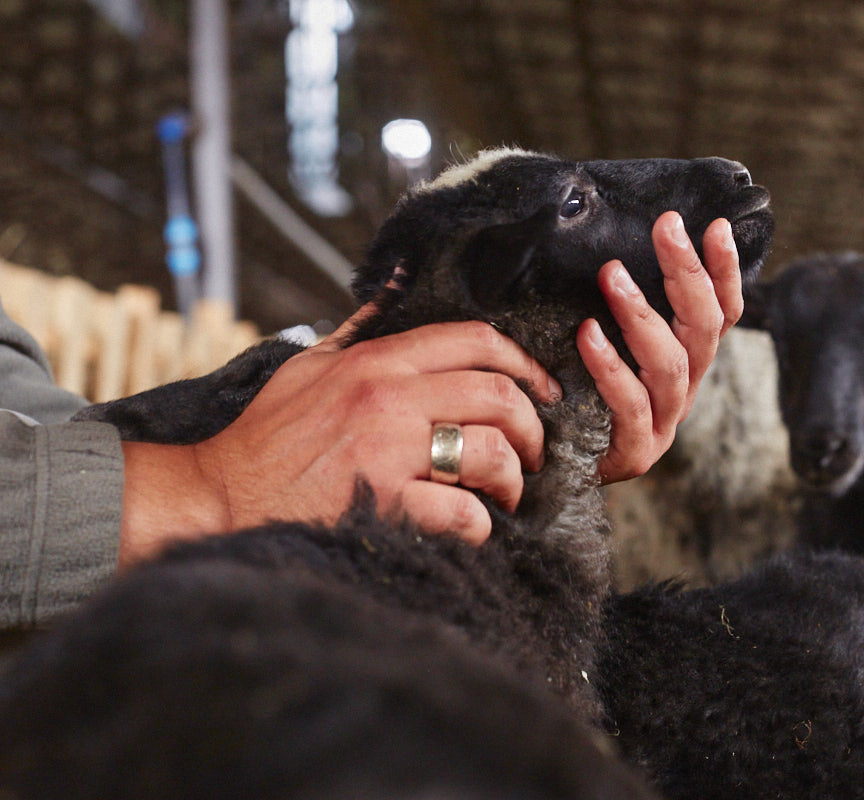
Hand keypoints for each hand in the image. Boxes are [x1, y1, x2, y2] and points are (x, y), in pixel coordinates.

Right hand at [118, 312, 559, 567]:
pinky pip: (463, 513)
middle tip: (531, 451)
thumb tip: (395, 291)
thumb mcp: (308, 364)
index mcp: (374, 361)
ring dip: (512, 477)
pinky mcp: (383, 504)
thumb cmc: (266, 435)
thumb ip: (358, 330)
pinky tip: (474, 527)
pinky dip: (481, 525)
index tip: (542, 389)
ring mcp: (386, 452)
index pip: (475, 341)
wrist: (217, 495)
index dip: (525, 363)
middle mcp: (387, 399)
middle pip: (498, 395)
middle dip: (531, 426)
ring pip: (490, 451)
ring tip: (505, 492)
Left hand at [579, 211, 741, 483]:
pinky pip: (630, 405)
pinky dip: (610, 366)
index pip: (721, 313)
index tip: (717, 225)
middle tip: (667, 227)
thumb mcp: (603, 345)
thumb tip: (611, 244)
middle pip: (703, 328)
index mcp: (686, 363)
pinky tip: (587, 333)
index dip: (724, 272)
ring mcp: (663, 424)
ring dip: (643, 314)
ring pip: (671, 364)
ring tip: (613, 275)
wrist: (552, 473)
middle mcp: (683, 390)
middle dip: (688, 273)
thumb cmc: (575, 397)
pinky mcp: (634, 452)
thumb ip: (617, 307)